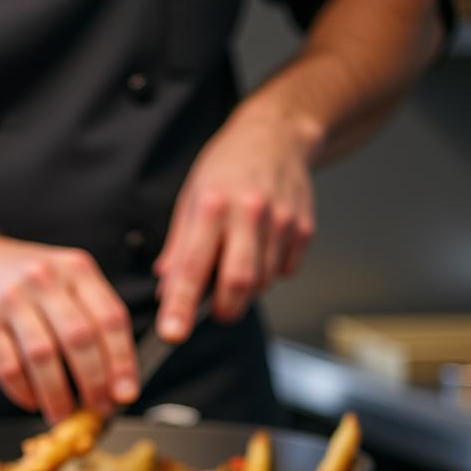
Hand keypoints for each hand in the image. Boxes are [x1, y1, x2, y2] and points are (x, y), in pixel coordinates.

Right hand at [0, 235, 139, 422]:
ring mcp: (11, 297)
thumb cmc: (28, 285)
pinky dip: (23, 392)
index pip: (110, 319)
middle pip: (79, 338)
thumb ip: (94, 323)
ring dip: (57, 395)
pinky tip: (32, 401)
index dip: (122, 362)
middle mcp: (45, 278)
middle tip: (97, 408)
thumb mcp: (67, 284)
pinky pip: (8, 366)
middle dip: (93, 383)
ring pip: (43, 356)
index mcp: (76, 269)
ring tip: (63, 413)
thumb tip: (117, 384)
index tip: (125, 393)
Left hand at [155, 108, 316, 340]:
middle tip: (215, 309)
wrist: (276, 136)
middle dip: (224, 309)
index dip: (180, 306)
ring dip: (246, 288)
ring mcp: (281, 221)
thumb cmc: (227, 168)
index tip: (171, 334)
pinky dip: (270, 272)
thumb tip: (166, 291)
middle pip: (239, 283)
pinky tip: (262, 248)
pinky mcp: (303, 228)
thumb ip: (178, 248)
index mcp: (212, 205)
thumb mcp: (190, 199)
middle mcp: (249, 212)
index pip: (191, 267)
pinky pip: (285, 272)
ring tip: (238, 259)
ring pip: (263, 282)